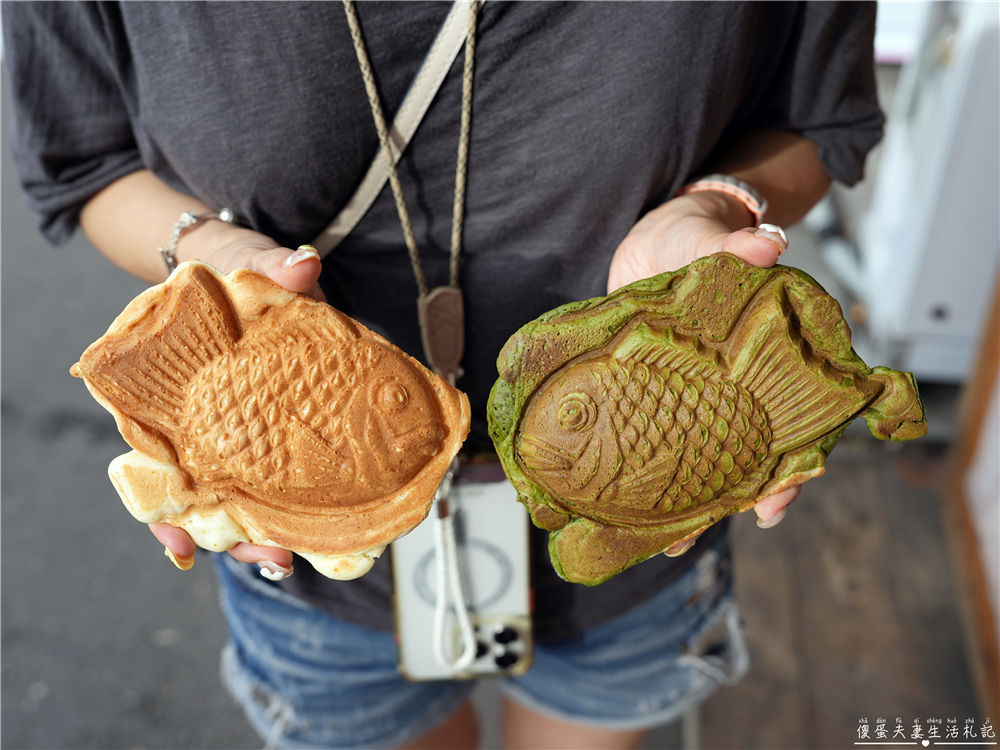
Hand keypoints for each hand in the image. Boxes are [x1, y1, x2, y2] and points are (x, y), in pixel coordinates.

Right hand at [150, 232, 325, 579]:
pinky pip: (281, 479)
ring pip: (243, 498)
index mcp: (169, 395)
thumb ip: (263, 261)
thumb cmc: (222, 270)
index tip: (176, 537)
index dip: (164, 509)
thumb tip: (303, 266)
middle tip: (269, 558)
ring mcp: (240, 435)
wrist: (244, 273)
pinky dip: (295, 507)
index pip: (155, 461)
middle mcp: (199, 426)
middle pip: (204, 498)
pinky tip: (314, 531)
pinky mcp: (277, 433)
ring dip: (266, 533)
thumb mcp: (235, 258)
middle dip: (230, 534)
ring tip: (293, 559)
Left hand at [608, 190, 797, 543]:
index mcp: (765, 352)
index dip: (793, 460)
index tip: (776, 499)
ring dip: (691, 496)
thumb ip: (732, 246)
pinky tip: (629, 506)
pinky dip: (647, 469)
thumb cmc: (689, 238)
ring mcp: (694, 393)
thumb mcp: (705, 238)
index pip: (795, 412)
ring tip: (671, 538)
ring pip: (703, 453)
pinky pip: (655, 436)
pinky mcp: (655, 395)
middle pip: (751, 447)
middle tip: (719, 529)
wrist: (651, 241)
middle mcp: (735, 382)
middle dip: (742, 493)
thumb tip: (764, 243)